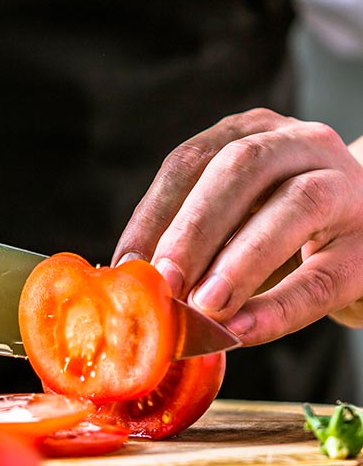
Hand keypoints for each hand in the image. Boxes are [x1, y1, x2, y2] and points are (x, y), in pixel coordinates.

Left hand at [112, 108, 362, 343]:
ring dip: (239, 259)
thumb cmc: (280, 232)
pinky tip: (241, 330)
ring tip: (202, 305)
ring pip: (295, 206)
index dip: (153, 213)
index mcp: (252, 135)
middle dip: (193, 228)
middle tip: (163, 281)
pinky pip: (323, 277)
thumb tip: (135, 283)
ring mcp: (345, 188)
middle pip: (241, 169)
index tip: (125, 262)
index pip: (191, 161)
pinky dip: (278, 307)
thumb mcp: (233, 217)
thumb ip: (193, 240)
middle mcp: (301, 145)